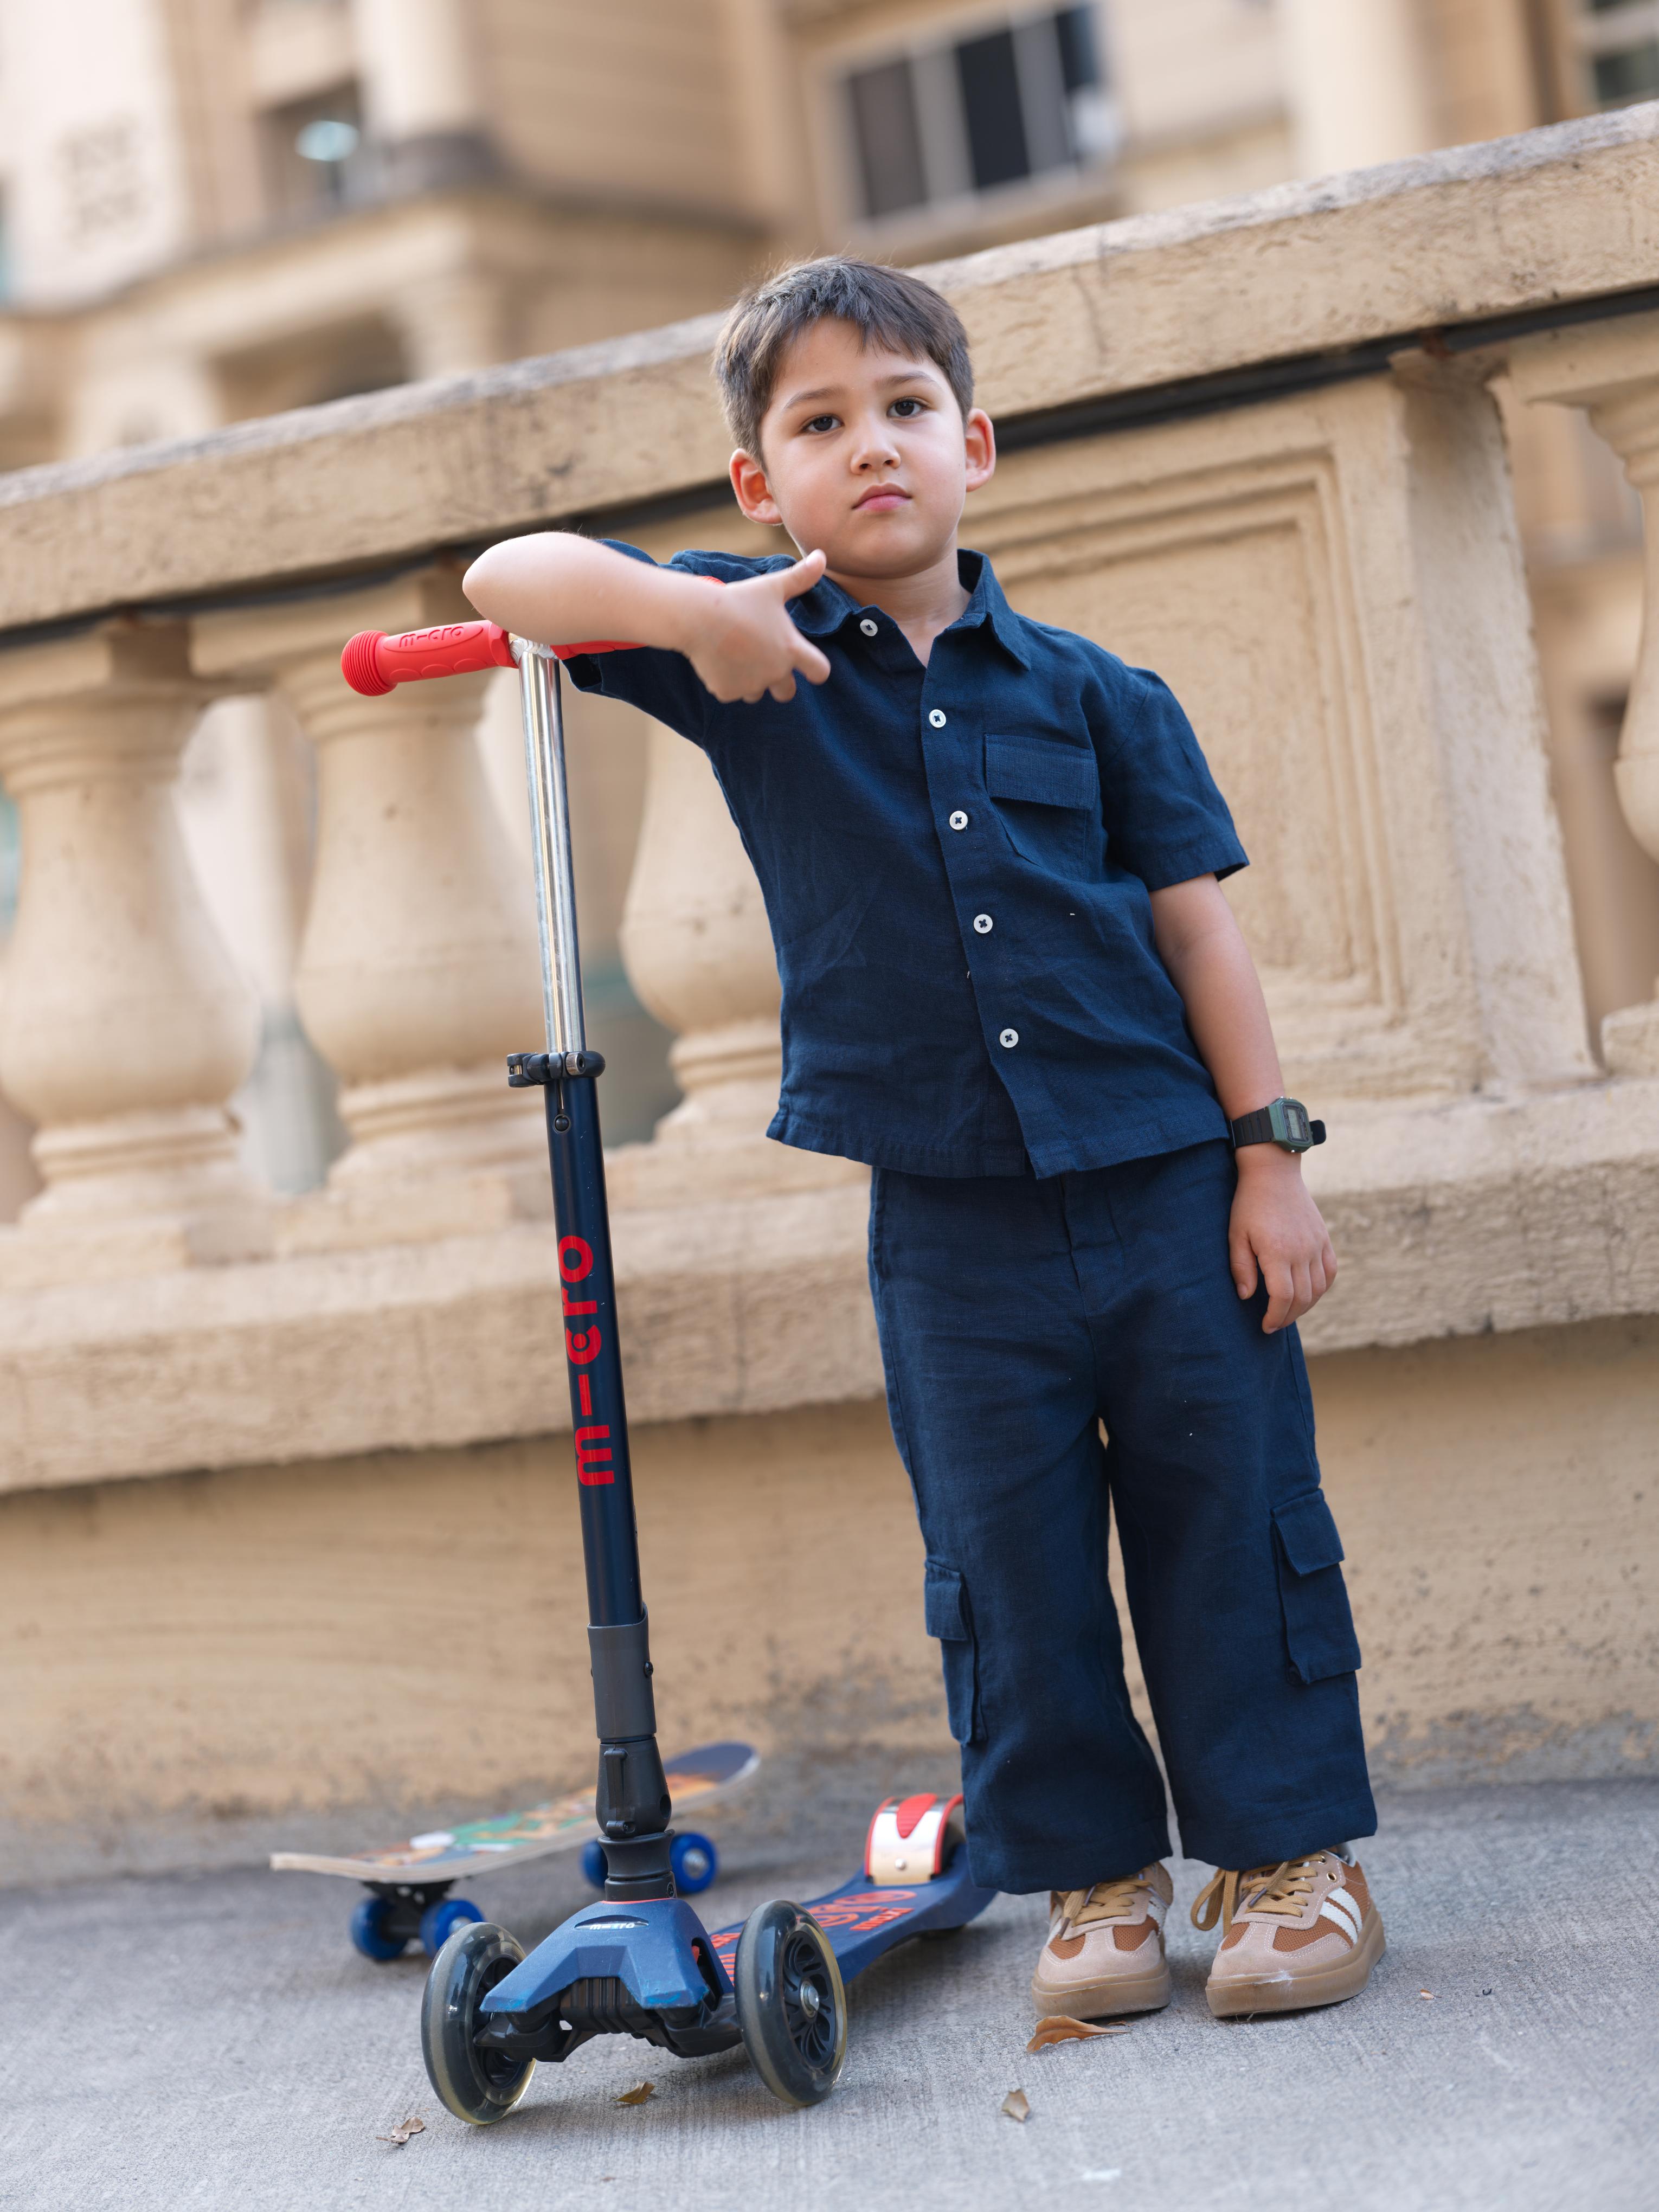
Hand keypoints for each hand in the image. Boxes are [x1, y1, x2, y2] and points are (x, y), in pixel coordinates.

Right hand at [679, 549, 831, 703]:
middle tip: (763, 661)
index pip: (820, 671)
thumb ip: (801, 577)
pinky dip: (726, 681)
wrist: (699, 617)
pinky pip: (731, 692)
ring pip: (756, 693)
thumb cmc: (739, 600)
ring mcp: (750, 685)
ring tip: (736, 656)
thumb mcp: (773, 587)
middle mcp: (775, 673)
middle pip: (787, 692)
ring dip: (751, 681)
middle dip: (780, 683)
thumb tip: (822, 555)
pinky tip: (717, 660)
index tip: (808, 665)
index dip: (817, 670)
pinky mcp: (727, 692)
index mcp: (791, 649)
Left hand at [1228, 1150, 1337, 1332]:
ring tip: (1289, 1311)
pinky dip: (1322, 1287)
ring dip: (1306, 1306)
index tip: (1266, 1326)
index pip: (1282, 1297)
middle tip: (1275, 1324)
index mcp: (1277, 1252)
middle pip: (1302, 1297)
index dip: (1275, 1316)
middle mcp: (1301, 1251)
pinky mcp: (1323, 1238)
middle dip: (1288, 1316)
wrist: (1273, 1173)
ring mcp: (1316, 1244)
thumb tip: (1247, 1297)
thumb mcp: (1236, 1235)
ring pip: (1319, 1288)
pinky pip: (1330, 1271)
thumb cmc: (1248, 1204)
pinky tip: (1310, 1293)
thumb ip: (1241, 1268)